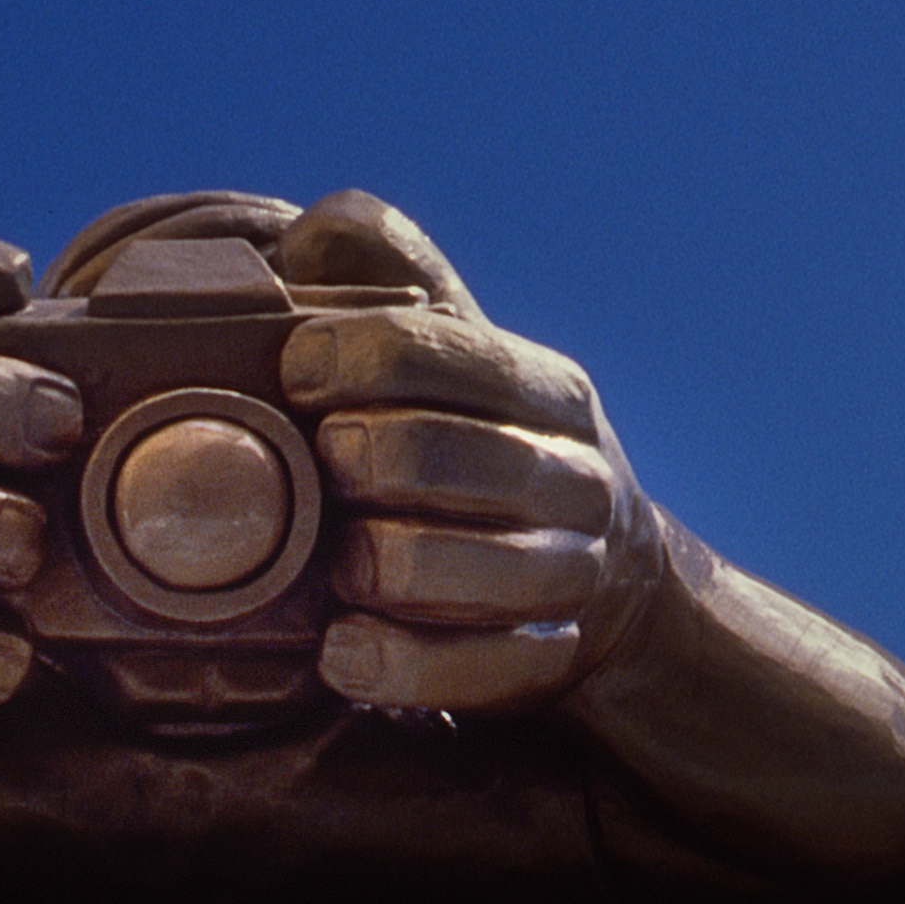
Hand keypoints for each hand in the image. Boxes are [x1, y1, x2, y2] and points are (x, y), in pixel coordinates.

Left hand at [267, 192, 657, 715]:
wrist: (608, 588)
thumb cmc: (482, 444)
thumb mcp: (458, 351)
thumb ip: (388, 277)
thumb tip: (305, 233)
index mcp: (546, 388)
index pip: (446, 348)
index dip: (352, 354)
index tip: (295, 372)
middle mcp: (573, 475)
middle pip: (444, 454)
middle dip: (357, 459)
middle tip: (319, 467)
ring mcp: (568, 575)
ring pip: (458, 566)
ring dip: (374, 564)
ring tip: (334, 563)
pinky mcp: (545, 661)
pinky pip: (465, 670)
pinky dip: (392, 664)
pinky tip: (342, 651)